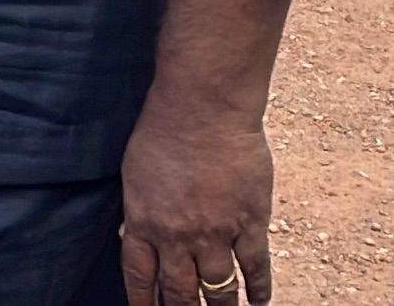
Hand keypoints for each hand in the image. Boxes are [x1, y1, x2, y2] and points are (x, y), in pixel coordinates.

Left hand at [118, 101, 274, 305]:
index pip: (139, 278)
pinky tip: (260, 303)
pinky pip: (256, 268)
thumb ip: (139, 208)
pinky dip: (260, 290)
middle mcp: (177, 238)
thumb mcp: (134, 172)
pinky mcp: (250, 223)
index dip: (143, 303)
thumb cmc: (164, 127)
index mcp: (143, 223)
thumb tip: (136, 232)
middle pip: (179, 293)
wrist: (204, 107)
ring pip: (218, 290)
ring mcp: (216, 234)